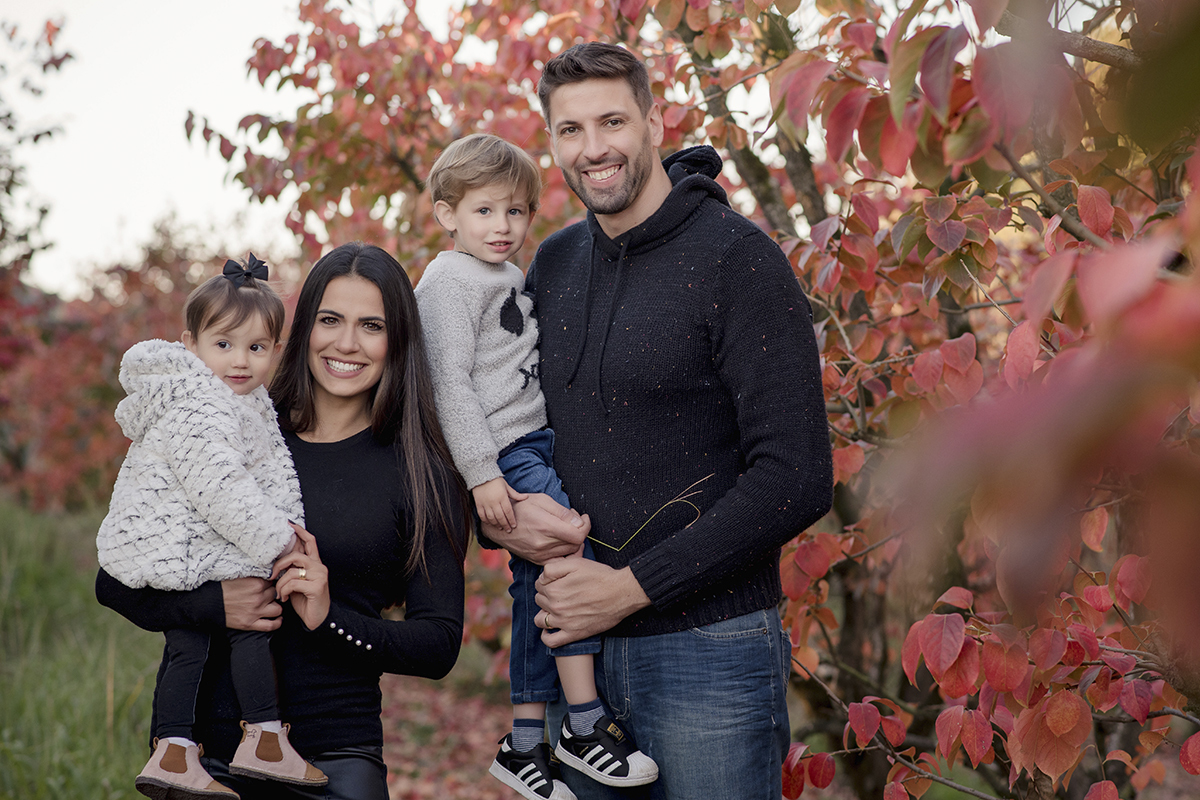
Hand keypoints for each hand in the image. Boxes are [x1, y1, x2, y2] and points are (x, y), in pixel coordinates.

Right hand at [221, 576, 282, 631]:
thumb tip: (266, 573)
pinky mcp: (250, 624)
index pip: (272, 582)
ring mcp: (255, 612)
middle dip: (271, 593)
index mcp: (256, 584)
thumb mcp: (240, 576)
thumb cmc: (221, 588)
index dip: (269, 583)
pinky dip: (277, 623)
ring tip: (271, 605)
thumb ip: (254, 575)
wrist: (208, 602)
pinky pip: (270, 626)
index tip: (266, 584)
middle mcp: (258, 598)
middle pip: (275, 594)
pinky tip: (278, 619)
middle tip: (265, 594)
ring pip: (277, 609)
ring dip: (275, 606)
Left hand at [272, 523, 329, 630]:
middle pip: (296, 555)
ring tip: (279, 593)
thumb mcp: (296, 583)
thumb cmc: (306, 602)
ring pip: (292, 571)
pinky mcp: (317, 586)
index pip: (310, 542)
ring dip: (280, 584)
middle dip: (279, 565)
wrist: (318, 620)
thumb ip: (292, 571)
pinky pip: (293, 583)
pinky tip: (284, 598)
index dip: (300, 532)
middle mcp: (320, 567)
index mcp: (315, 564)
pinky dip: (284, 591)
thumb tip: (277, 563)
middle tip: (271, 576)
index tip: (290, 525)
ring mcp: (320, 576)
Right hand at [472, 477, 524, 531]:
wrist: (481, 475)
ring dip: (496, 524)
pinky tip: (490, 524)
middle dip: (505, 525)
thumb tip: (526, 497)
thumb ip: (515, 494)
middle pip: (500, 517)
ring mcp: (485, 504)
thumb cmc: (496, 481)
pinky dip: (486, 521)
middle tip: (508, 530)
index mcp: (502, 497)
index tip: (514, 525)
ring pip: (491, 518)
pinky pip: (482, 515)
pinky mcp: (478, 504)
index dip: (511, 520)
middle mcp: (494, 502)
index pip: (508, 511)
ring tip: (500, 528)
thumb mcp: (507, 486)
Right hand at [483, 493, 589, 564]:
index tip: (584, 518)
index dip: (586, 526)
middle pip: (576, 544)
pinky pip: (559, 561)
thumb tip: (580, 522)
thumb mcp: (542, 500)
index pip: (579, 535)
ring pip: (569, 553)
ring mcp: (540, 555)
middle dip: (580, 531)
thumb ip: (563, 512)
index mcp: (546, 527)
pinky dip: (565, 552)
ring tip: (566, 528)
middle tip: (574, 520)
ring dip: (573, 541)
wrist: (499, 524)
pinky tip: (562, 542)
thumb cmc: (520, 508)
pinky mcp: (537, 560)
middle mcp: (544, 544)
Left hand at [534, 559, 650, 646]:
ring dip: (544, 613)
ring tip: (556, 608)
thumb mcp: (576, 563)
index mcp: (554, 588)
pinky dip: (546, 636)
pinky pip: (551, 641)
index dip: (547, 580)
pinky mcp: (573, 634)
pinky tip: (551, 629)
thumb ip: (553, 567)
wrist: (621, 593)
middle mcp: (556, 606)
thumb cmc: (600, 576)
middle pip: (539, 600)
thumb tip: (542, 576)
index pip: (538, 584)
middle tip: (563, 591)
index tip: (559, 580)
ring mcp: (564, 622)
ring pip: (540, 619)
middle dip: (547, 595)